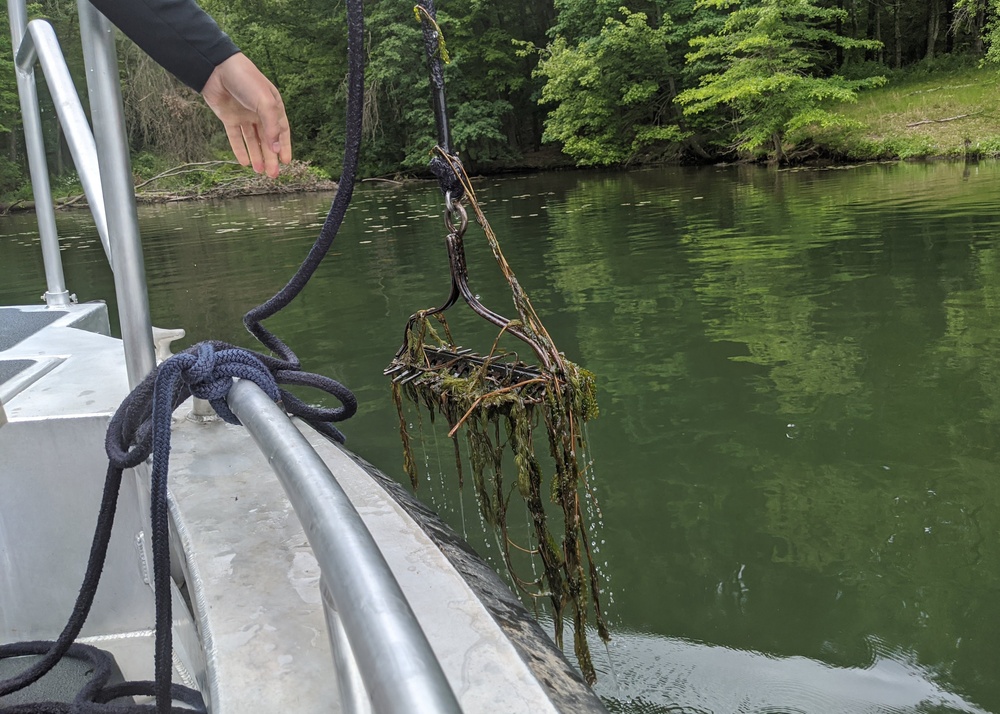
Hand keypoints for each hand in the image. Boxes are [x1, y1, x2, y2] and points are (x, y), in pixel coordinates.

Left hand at [201, 53, 290, 177]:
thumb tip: (276, 149)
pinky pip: (236, 137)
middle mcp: (259, 112)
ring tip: (259, 172)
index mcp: (273, 106)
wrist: (217, 68)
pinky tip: (244, 162)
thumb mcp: (265, 102)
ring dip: (257, 156)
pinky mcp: (229, 117)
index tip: (286, 162)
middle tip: (272, 175)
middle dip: (270, 157)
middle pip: (267, 139)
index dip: (284, 147)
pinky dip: (240, 149)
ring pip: (252, 140)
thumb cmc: (246, 80)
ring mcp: (244, 115)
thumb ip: (272, 126)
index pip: (282, 131)